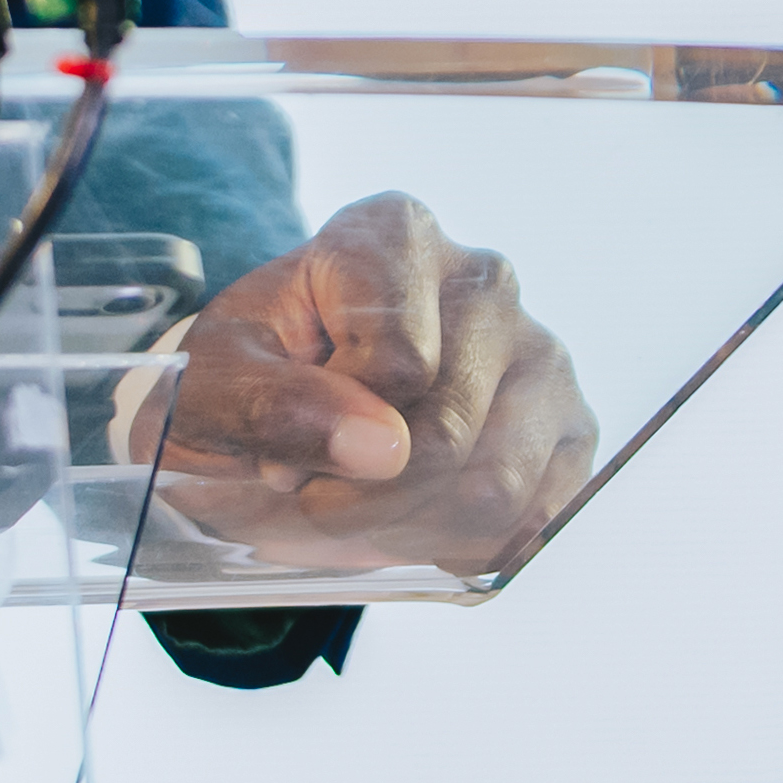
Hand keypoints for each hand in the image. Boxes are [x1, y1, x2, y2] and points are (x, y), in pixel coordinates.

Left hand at [122, 191, 593, 577]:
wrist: (276, 409)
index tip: (276, 436)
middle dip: (362, 496)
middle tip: (308, 492)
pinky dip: (456, 548)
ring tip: (355, 505)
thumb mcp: (213, 384)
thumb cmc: (245, 380)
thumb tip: (382, 448)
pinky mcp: (569, 429)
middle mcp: (484, 280)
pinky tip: (409, 520)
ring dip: (405, 528)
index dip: (328, 425)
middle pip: (447, 431)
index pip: (397, 360)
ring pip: (494, 488)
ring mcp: (540, 354)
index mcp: (394, 234)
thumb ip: (272, 404)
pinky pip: (530, 524)